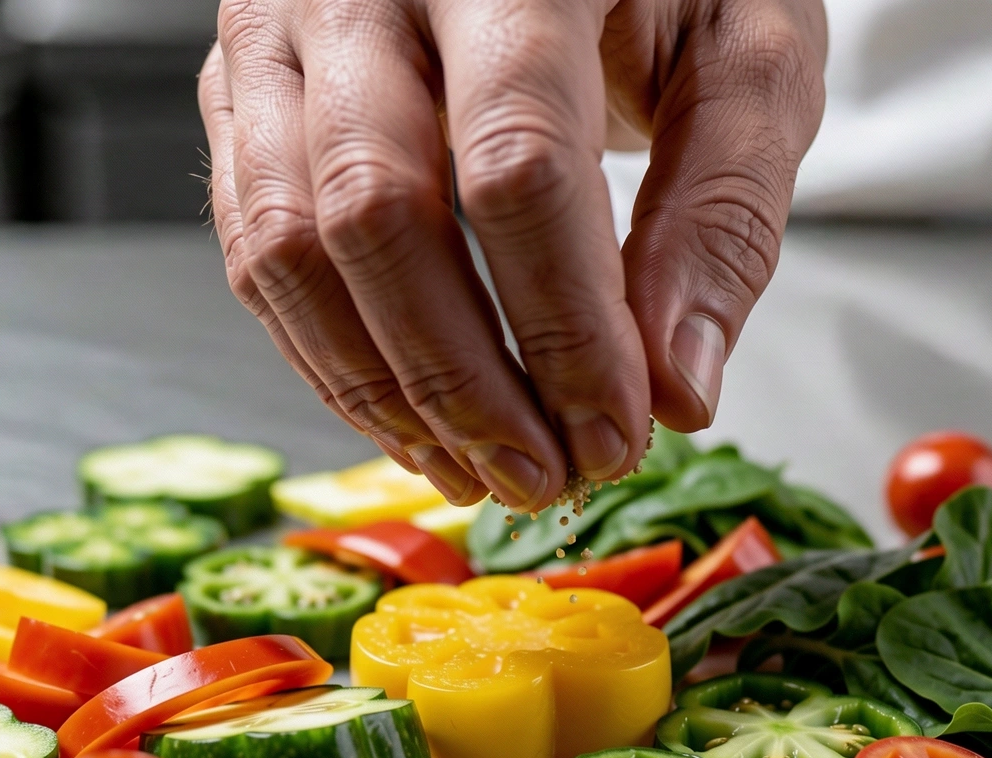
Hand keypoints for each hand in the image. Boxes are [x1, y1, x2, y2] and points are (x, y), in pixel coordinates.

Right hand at [201, 0, 826, 510]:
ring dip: (383, 389)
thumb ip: (725, 210)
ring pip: (287, 242)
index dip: (565, 329)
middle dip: (465, 382)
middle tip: (546, 478)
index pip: (517, 165)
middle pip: (378, 212)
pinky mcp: (241, 79)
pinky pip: (250, 241)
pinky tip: (412, 417)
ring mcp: (280, 23)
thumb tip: (676, 391)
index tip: (619, 434)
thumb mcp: (749, 51)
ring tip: (479, 468)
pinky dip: (328, 352)